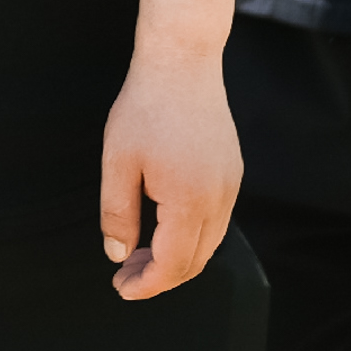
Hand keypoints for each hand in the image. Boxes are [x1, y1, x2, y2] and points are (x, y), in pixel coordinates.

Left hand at [97, 52, 239, 299]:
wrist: (182, 62)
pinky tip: (162, 228)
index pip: (173, 264)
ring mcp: (231, 185)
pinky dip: (190, 236)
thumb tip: (118, 253)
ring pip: (209, 243)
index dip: (146, 284)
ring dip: (176, 257)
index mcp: (190, 201)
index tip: (122, 288)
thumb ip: (117, 214)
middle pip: (195, 261)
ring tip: (138, 254)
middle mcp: (220, 199)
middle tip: (124, 275)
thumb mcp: (118, 162)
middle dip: (160, 276)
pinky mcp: (232, 173)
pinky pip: (216, 220)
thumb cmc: (146, 107)